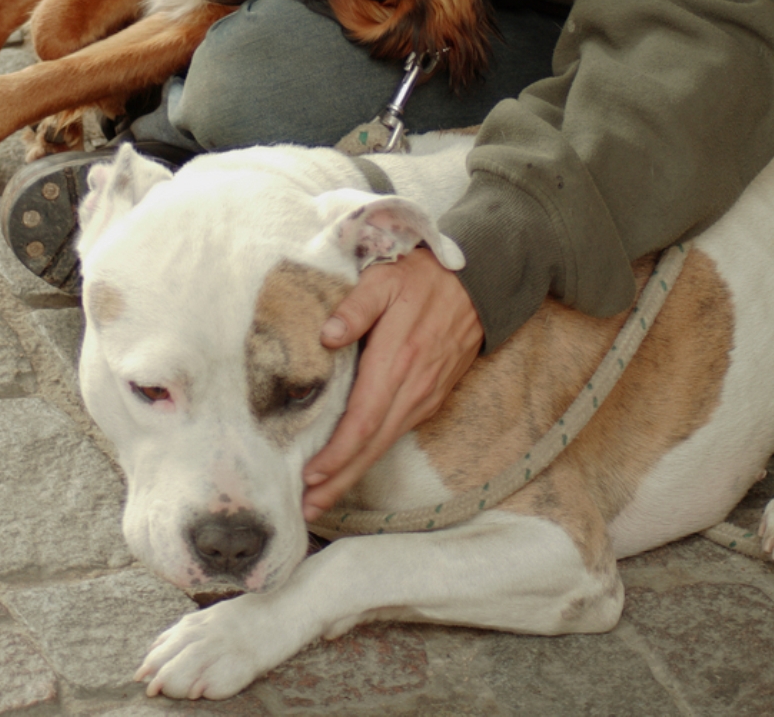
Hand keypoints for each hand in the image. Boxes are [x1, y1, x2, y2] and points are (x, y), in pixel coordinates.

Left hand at [301, 248, 482, 520]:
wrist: (477, 282)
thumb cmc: (421, 278)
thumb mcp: (383, 279)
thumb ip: (355, 307)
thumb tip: (327, 336)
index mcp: (396, 360)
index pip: (362, 420)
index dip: (337, 454)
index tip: (310, 476)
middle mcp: (413, 387)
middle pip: (373, 445)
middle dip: (340, 480)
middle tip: (308, 508)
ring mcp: (426, 396)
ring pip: (386, 444)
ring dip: (354, 472)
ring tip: (323, 495)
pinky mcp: (433, 396)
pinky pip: (399, 432)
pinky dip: (373, 453)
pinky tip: (354, 462)